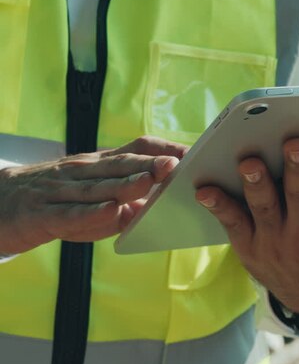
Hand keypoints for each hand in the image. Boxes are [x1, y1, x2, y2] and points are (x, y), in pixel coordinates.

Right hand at [0, 136, 187, 254]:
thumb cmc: (57, 202)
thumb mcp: (92, 195)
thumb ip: (125, 199)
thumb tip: (158, 205)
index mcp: (98, 164)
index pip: (135, 149)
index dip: (162, 149)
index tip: (190, 153)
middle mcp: (81, 172)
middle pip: (119, 165)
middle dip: (149, 164)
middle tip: (176, 163)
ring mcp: (61, 191)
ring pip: (98, 187)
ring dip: (126, 184)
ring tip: (150, 182)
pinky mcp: (43, 214)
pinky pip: (70, 214)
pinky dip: (91, 213)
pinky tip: (111, 210)